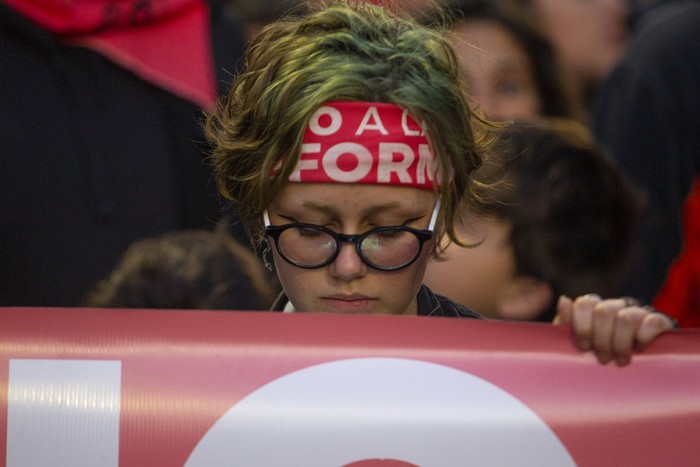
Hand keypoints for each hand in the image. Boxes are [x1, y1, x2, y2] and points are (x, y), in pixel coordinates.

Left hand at [554, 294, 675, 365]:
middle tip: (604, 360)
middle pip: (604, 312)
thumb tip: (564, 299)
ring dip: (621, 343)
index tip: (585, 347)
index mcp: (595, 307)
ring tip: (621, 360)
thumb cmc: (597, 356)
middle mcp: (616, 305)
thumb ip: (566, 322)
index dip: (583, 327)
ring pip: (627, 318)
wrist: (631, 376)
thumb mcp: (577, 343)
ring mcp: (638, 312)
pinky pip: (652, 322)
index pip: (585, 304)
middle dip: (602, 340)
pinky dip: (643, 338)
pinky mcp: (660, 322)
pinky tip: (639, 350)